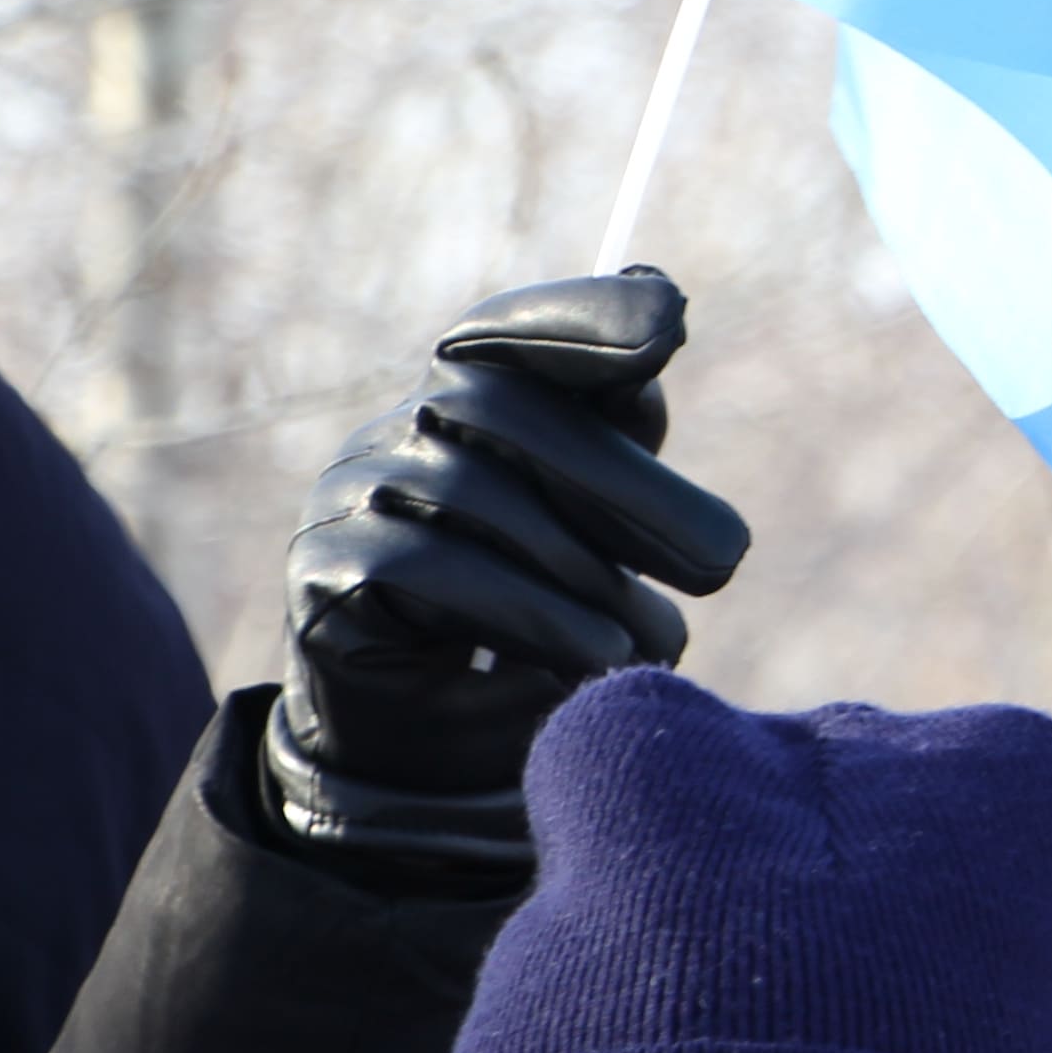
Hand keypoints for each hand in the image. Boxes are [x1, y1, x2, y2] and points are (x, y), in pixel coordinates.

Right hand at [262, 269, 750, 865]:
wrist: (437, 756)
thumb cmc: (536, 625)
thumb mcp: (595, 529)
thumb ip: (619, 432)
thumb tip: (660, 296)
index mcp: (459, 408)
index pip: (505, 334)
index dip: (580, 316)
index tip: (671, 321)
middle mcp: (393, 434)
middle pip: (503, 412)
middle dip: (628, 484)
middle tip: (728, 558)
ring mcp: (346, 497)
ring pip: (474, 495)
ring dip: (587, 571)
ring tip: (659, 639)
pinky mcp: (323, 576)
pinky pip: (427, 569)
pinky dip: (529, 612)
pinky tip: (598, 657)